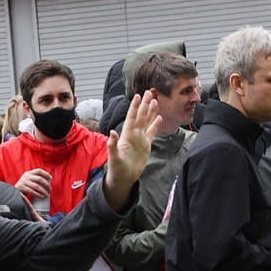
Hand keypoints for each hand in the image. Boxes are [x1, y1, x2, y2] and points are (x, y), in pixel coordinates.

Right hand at [14, 168, 52, 202]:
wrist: (13, 192)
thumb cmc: (24, 187)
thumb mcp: (28, 181)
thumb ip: (35, 179)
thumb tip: (48, 183)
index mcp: (28, 173)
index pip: (39, 170)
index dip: (46, 174)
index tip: (51, 178)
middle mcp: (26, 176)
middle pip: (39, 179)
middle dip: (46, 184)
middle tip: (50, 189)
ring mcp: (23, 181)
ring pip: (36, 186)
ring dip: (43, 191)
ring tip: (47, 195)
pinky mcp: (21, 187)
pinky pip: (32, 191)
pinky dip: (38, 194)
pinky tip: (42, 196)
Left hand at [104, 90, 160, 209]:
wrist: (123, 178)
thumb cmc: (117, 169)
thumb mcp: (114, 157)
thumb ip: (112, 145)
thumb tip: (112, 133)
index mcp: (127, 135)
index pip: (132, 118)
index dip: (134, 107)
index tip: (137, 96)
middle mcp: (134, 135)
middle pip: (141, 116)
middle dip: (145, 104)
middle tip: (149, 92)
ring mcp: (140, 139)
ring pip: (147, 122)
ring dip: (151, 112)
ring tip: (155, 101)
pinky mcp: (146, 145)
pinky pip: (151, 132)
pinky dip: (155, 125)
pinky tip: (159, 117)